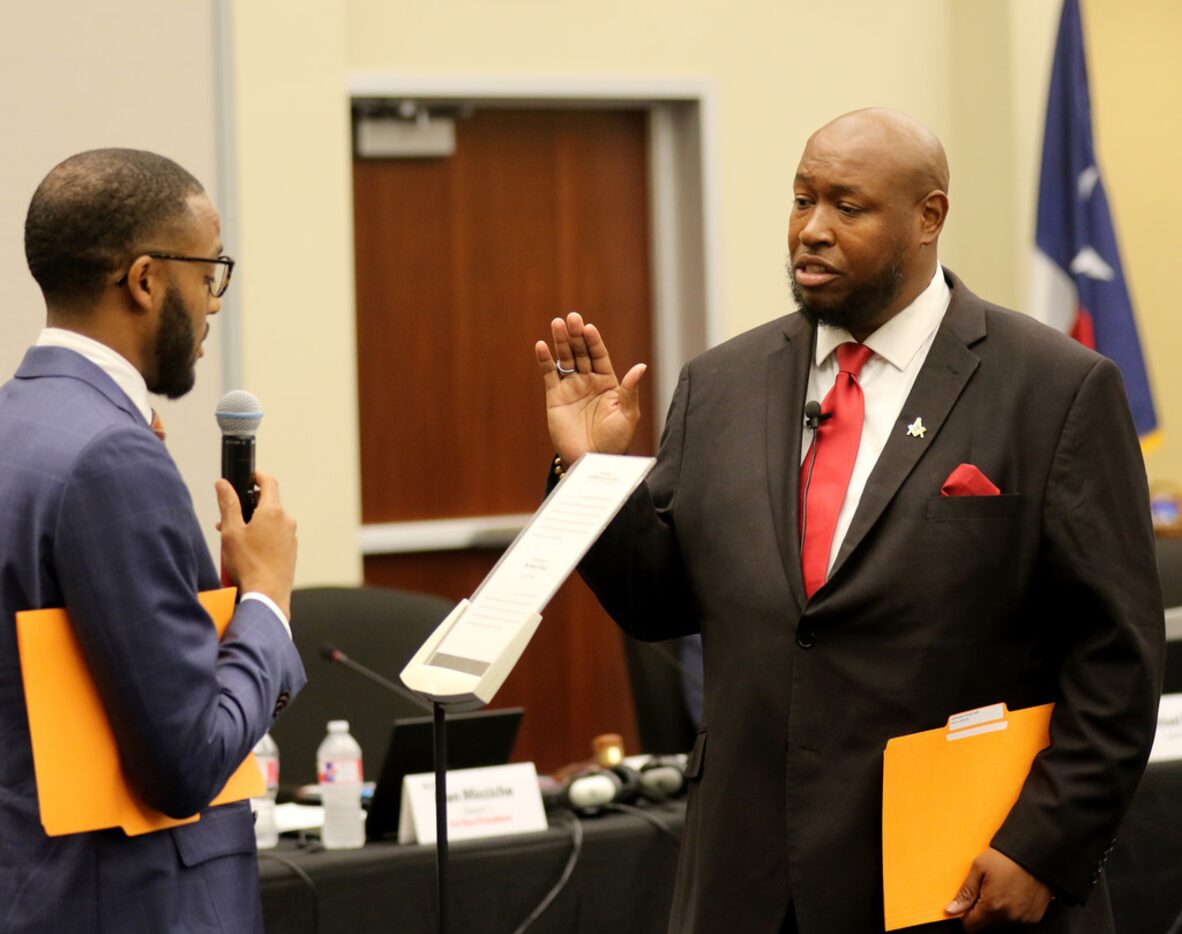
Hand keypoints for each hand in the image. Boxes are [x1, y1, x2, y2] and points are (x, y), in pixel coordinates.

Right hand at [216, 471, 296, 618]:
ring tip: (233, 540)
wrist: (267, 595)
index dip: (257, 475)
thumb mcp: (231, 531)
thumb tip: (223, 484)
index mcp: (273, 511)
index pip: (269, 481)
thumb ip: (228, 504)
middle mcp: (286, 521)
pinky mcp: (291, 550)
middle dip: (247, 506)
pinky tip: (246, 551)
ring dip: (252, 524)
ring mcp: (291, 536)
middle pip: (267, 503)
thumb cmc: (248, 565)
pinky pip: (275, 536)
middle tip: (227, 519)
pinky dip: (262, 537)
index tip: (249, 475)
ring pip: (270, 521)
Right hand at [535, 312, 646, 466]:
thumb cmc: (614, 441)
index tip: (589, 328)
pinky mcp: (555, 397)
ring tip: (557, 323)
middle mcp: (588, 381)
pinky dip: (545, 361)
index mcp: (607, 382)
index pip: (599, 355)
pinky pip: (549, 375)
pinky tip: (542, 346)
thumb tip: (640, 367)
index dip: (594, 341)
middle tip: (571, 318)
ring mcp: (571, 388)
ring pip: (565, 359)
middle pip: (581, 352)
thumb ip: (630, 390)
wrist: (592, 460)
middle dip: (576, 335)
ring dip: (560, 341)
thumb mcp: (627, 415)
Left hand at [945, 847, 1052, 930]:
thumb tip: (952, 909)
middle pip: (986, 925)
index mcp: (992, 906)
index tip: (965, 908)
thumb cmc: (1007, 858)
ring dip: (997, 912)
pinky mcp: (1034, 917)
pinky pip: (1017, 920)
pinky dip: (1012, 911)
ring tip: (1000, 890)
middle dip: (981, 912)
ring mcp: (1023, 918)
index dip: (965, 917)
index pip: (971, 926)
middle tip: (985, 891)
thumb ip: (965, 893)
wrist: (1035, 853)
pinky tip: (1013, 894)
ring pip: (1002, 923)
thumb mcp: (979, 868)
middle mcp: (1009, 916)